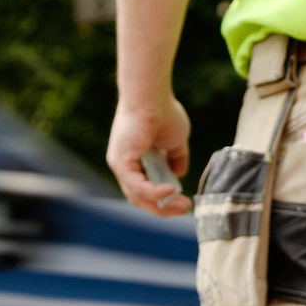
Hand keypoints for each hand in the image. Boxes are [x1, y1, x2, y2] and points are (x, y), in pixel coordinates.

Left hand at [107, 98, 191, 215]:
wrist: (151, 96)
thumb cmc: (163, 112)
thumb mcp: (176, 141)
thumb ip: (176, 158)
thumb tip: (178, 175)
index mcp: (134, 160)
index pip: (144, 190)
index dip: (164, 201)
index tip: (183, 204)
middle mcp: (123, 165)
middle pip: (141, 198)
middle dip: (164, 208)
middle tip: (185, 209)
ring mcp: (120, 165)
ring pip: (139, 196)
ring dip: (162, 205)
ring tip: (182, 206)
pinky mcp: (121, 163)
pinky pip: (138, 187)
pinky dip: (155, 193)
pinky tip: (171, 192)